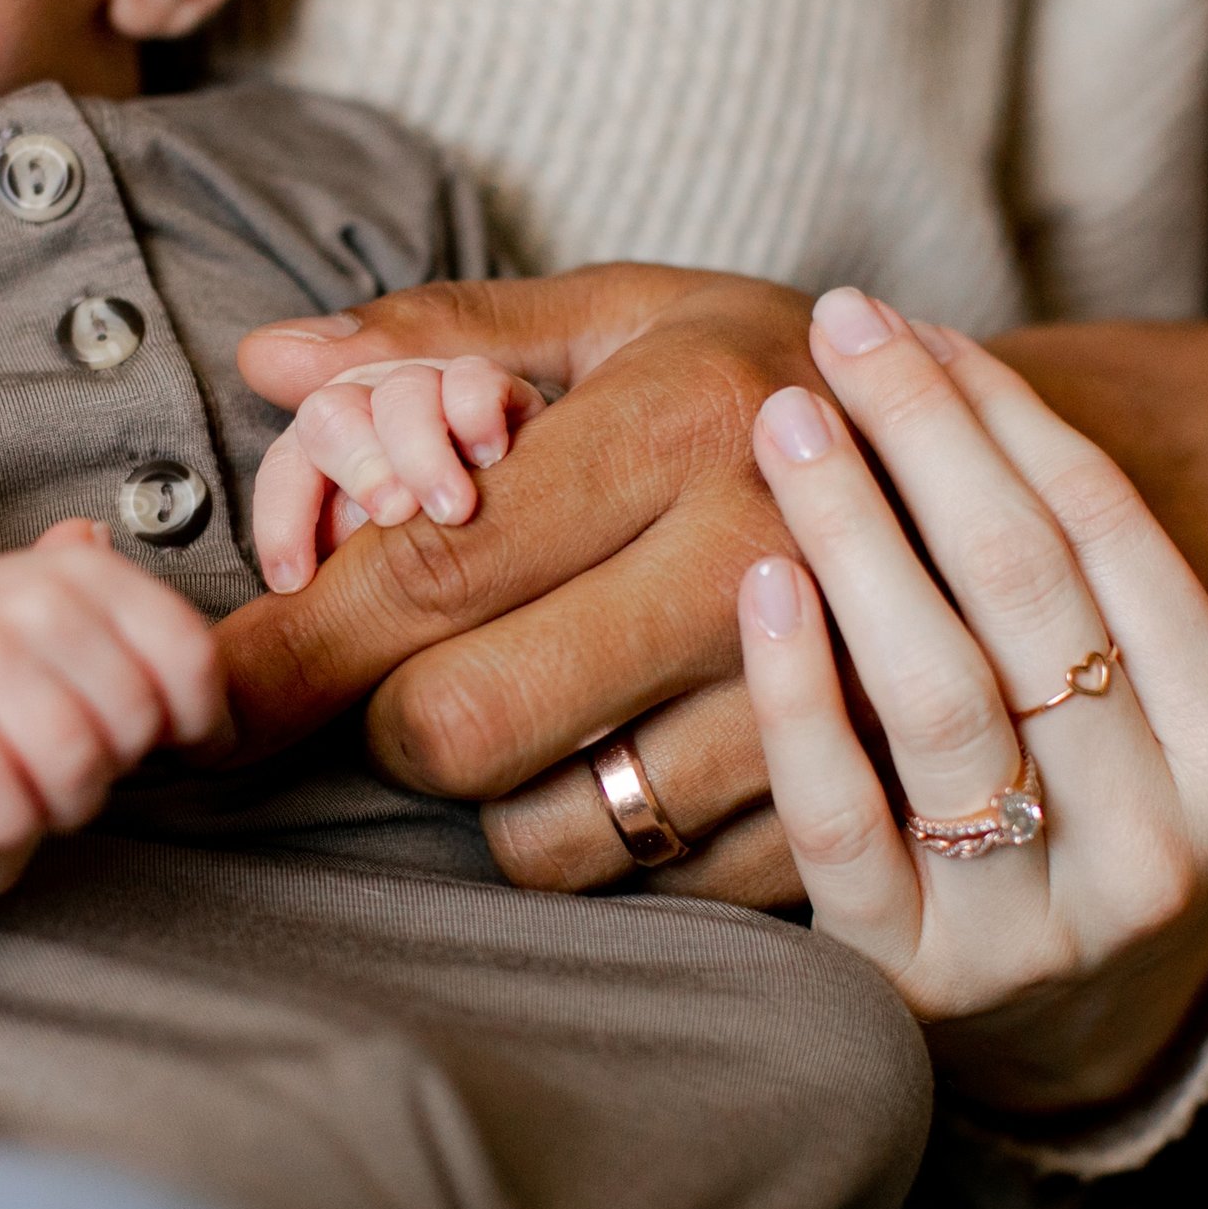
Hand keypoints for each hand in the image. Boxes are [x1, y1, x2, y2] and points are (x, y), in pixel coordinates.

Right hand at [0, 520, 228, 847]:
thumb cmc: (9, 650)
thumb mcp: (85, 615)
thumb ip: (148, 635)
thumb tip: (194, 657)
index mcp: (89, 572)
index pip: (191, 659)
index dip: (205, 722)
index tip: (188, 745)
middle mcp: (31, 599)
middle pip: (135, 720)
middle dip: (123, 762)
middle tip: (93, 763)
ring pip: (76, 765)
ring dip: (71, 802)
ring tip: (52, 790)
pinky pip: (1, 803)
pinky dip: (12, 824)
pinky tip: (5, 810)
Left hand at [226, 265, 819, 904]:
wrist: (1005, 477)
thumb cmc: (777, 382)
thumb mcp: (632, 316)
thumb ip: (445, 343)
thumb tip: (270, 363)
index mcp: (681, 424)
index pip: (427, 569)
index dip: (289, 648)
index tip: (202, 699)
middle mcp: (754, 568)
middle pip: (466, 725)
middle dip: (396, 718)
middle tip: (422, 669)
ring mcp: (820, 708)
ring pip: (551, 837)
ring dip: (504, 792)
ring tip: (558, 700)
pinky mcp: (862, 814)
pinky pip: (656, 892)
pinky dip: (617, 843)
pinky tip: (649, 750)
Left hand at [738, 289, 1207, 1110]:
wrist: (1079, 1022)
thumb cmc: (1145, 803)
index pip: (1110, 538)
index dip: (1008, 416)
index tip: (917, 326)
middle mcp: (1156, 844)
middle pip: (1023, 592)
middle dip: (925, 438)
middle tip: (839, 325)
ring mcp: (1032, 920)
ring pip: (936, 694)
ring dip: (853, 536)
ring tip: (787, 422)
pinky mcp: (908, 974)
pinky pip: (841, 818)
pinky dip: (796, 696)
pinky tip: (755, 580)